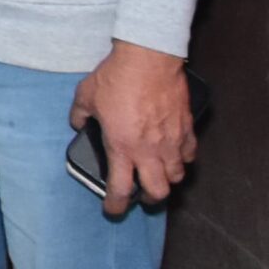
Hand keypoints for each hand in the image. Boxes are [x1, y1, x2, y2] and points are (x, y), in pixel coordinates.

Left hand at [70, 41, 196, 214]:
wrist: (148, 58)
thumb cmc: (116, 77)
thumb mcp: (85, 95)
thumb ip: (80, 115)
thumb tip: (78, 124)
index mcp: (122, 147)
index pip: (121, 188)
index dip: (116, 205)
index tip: (112, 209)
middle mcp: (149, 151)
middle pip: (158, 192)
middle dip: (149, 199)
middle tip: (142, 195)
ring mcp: (171, 142)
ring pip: (177, 177)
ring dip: (168, 180)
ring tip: (158, 174)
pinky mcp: (187, 129)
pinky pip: (190, 154)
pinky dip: (183, 159)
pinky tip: (175, 154)